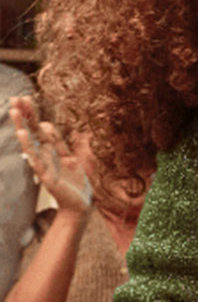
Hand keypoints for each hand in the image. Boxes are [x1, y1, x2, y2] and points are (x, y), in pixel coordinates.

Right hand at [8, 96, 91, 214]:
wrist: (79, 204)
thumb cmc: (74, 182)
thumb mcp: (69, 157)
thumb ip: (58, 143)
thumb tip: (46, 123)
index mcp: (50, 150)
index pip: (39, 128)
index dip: (32, 114)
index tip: (24, 98)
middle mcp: (43, 155)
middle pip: (32, 131)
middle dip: (25, 115)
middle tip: (15, 97)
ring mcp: (42, 164)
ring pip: (30, 142)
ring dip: (22, 126)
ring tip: (14, 111)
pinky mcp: (45, 174)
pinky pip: (35, 157)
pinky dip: (29, 145)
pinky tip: (23, 133)